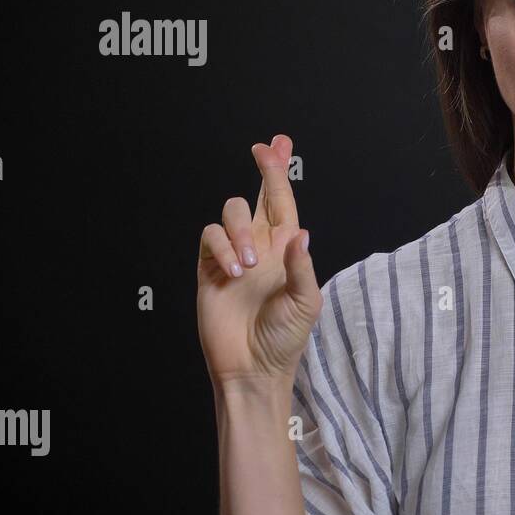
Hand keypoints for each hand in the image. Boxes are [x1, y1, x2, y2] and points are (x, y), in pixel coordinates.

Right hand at [196, 134, 322, 388]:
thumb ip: (302, 268)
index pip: (284, 204)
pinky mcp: (209, 269)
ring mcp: (234, 256)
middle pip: (259, 196)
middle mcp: (261, 247)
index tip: (277, 146)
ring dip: (241, 230)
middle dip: (264, 171)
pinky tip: (233, 272)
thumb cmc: (284, 338)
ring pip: (232, 213)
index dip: (280, 175)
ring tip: (250, 265)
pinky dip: (221, 247)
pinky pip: (209, 238)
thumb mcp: (305, 303)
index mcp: (287, 251)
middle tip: (262, 150)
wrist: (252, 367)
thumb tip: (302, 232)